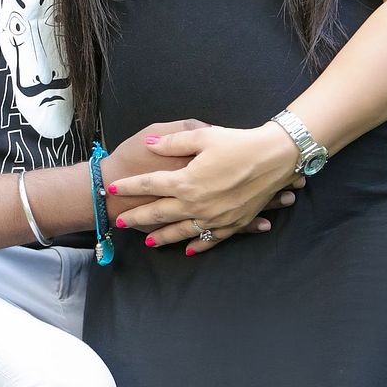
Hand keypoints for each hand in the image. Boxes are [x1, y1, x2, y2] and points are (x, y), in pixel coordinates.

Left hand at [106, 121, 299, 253]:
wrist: (275, 158)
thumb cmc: (239, 143)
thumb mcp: (204, 136)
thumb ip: (174, 141)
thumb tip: (151, 144)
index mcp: (186, 181)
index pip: (149, 185)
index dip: (128, 187)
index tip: (111, 188)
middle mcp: (196, 204)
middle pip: (159, 213)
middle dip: (137, 218)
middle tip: (119, 222)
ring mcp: (214, 218)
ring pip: (181, 231)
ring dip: (162, 237)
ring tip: (148, 241)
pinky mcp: (231, 224)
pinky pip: (209, 240)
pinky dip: (197, 245)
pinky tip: (187, 249)